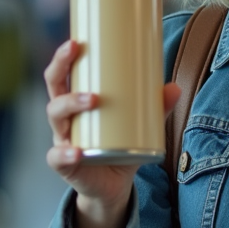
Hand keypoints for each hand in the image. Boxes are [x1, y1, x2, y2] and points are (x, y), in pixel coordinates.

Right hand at [44, 39, 180, 227]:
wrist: (111, 187)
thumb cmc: (119, 147)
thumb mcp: (138, 126)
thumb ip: (155, 108)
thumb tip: (174, 88)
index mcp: (75, 102)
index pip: (62, 73)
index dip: (64, 56)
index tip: (76, 40)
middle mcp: (64, 118)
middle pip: (54, 87)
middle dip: (61, 66)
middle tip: (76, 53)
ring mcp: (62, 139)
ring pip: (56, 115)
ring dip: (70, 103)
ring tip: (92, 100)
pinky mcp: (65, 164)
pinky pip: (57, 157)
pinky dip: (65, 153)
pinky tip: (76, 151)